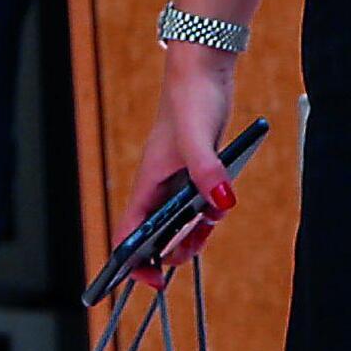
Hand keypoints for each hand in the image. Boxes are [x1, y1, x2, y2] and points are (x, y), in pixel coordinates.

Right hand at [111, 44, 241, 286]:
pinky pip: (198, 202)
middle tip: (183, 261)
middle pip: (154, 233)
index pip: (129, 233)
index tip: (152, 281)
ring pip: (178, 220)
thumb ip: (208, 171)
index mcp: (147, 182)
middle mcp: (158, 183)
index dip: (133, 262)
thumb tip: (222, 204)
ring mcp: (178, 177)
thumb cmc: (191, 99)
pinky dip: (207, 213)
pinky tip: (218, 209)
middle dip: (166, 252)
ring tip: (202, 236)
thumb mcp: (199, 138)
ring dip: (190, 234)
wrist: (204, 69)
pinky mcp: (197, 168)